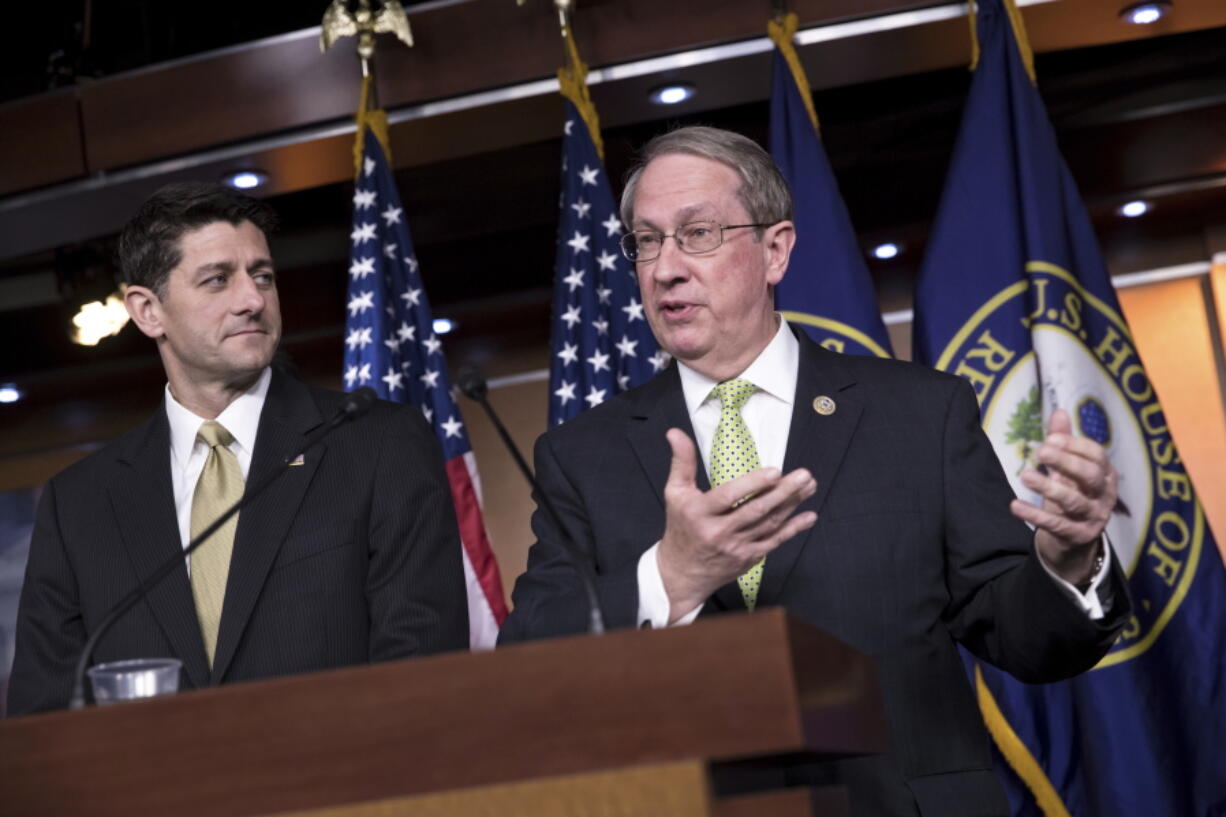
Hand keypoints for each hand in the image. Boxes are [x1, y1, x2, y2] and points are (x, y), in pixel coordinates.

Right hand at [657, 428, 817, 621]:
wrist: (683, 572)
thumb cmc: (681, 527)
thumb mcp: (675, 493)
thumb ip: (681, 462)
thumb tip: (675, 433)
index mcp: (699, 512)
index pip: (729, 496)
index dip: (753, 484)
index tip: (775, 471)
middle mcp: (719, 531)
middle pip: (755, 510)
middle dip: (783, 492)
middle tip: (804, 475)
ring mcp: (736, 546)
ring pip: (769, 523)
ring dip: (792, 504)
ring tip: (809, 486)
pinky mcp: (748, 557)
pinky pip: (774, 541)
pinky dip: (793, 529)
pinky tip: (808, 516)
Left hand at [1010, 409, 1115, 583]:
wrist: (1074, 538)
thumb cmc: (1072, 493)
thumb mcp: (1068, 467)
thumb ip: (1064, 441)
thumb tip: (1059, 411)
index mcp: (1104, 473)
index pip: (1096, 455)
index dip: (1074, 445)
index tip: (1049, 437)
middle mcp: (1104, 494)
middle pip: (1090, 475)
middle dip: (1066, 462)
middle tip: (1041, 451)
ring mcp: (1094, 517)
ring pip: (1074, 501)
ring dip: (1049, 488)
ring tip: (1024, 476)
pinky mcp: (1079, 536)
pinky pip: (1057, 525)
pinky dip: (1035, 515)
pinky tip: (1014, 505)